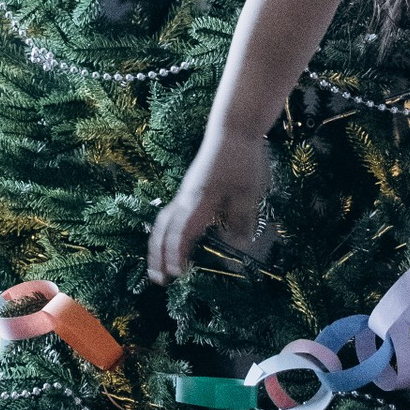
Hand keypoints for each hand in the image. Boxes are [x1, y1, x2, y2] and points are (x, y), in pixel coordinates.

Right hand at [148, 124, 269, 279]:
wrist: (234, 129)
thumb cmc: (243, 160)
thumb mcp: (250, 192)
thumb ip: (241, 219)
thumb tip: (237, 244)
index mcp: (200, 201)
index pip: (182, 232)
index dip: (177, 254)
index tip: (178, 274)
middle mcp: (187, 198)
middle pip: (164, 229)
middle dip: (158, 255)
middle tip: (158, 280)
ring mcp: (186, 193)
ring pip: (164, 222)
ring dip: (158, 246)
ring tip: (159, 267)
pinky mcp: (190, 189)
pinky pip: (170, 215)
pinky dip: (166, 234)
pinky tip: (173, 244)